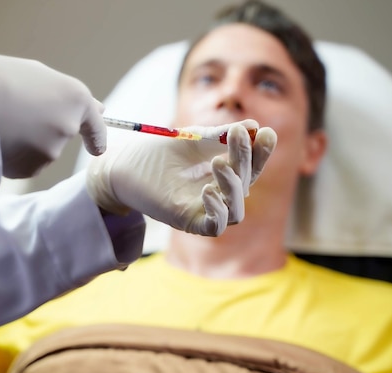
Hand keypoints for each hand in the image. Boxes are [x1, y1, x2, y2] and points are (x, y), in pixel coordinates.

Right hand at [0, 54, 106, 177]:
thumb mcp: (35, 74)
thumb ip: (67, 95)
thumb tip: (99, 109)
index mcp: (75, 97)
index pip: (96, 124)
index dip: (95, 136)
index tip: (95, 147)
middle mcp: (68, 126)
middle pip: (62, 134)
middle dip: (45, 129)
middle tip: (17, 113)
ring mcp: (51, 151)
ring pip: (43, 151)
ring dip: (28, 142)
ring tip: (2, 122)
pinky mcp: (31, 169)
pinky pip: (26, 164)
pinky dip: (15, 156)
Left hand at [86, 119, 276, 235]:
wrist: (124, 165)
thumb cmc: (158, 152)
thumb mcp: (193, 139)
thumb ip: (221, 136)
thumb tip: (253, 127)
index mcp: (223, 173)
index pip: (251, 166)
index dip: (262, 152)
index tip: (266, 133)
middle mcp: (219, 193)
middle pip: (246, 183)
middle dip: (245, 158)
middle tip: (237, 134)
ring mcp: (204, 209)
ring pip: (236, 210)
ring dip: (233, 185)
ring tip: (218, 162)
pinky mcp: (188, 221)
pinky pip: (214, 227)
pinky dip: (217, 212)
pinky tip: (207, 190)